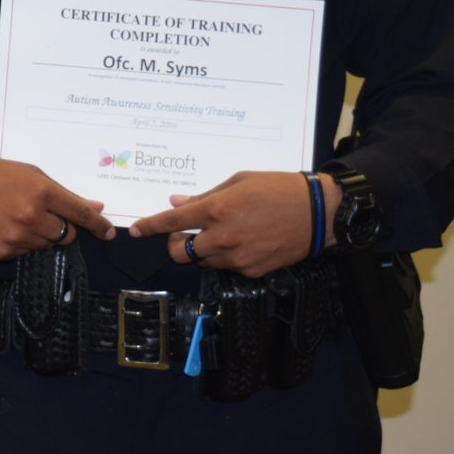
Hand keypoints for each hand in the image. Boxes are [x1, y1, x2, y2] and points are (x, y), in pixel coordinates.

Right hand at [0, 156, 114, 260]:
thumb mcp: (30, 174)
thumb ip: (63, 193)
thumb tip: (95, 207)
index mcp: (40, 192)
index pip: (80, 214)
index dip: (98, 225)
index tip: (109, 232)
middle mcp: (30, 217)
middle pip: (66, 235)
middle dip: (62, 227)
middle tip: (43, 214)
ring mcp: (15, 238)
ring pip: (45, 245)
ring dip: (39, 235)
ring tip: (15, 216)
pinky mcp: (1, 253)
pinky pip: (23, 252)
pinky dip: (19, 242)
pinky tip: (2, 226)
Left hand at [127, 170, 340, 277]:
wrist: (319, 213)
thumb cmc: (278, 189)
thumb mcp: (238, 182)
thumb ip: (205, 196)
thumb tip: (179, 203)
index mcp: (216, 210)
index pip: (171, 223)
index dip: (149, 227)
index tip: (135, 230)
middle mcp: (222, 238)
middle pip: (178, 252)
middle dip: (173, 243)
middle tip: (184, 232)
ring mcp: (237, 258)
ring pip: (201, 261)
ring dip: (200, 250)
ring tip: (219, 233)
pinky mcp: (252, 271)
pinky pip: (226, 267)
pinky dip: (225, 256)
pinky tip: (242, 241)